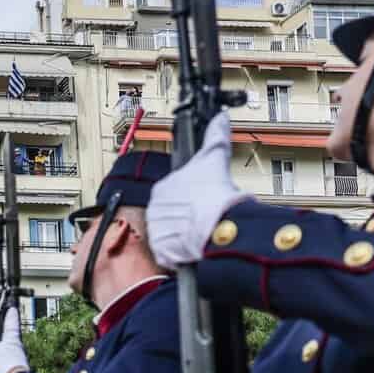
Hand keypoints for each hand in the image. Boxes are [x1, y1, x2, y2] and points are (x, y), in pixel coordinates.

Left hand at [148, 112, 241, 269]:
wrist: (215, 227)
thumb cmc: (214, 195)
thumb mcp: (215, 158)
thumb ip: (215, 137)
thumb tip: (219, 118)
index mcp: (162, 187)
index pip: (173, 191)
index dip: (190, 195)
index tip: (202, 199)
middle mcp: (154, 209)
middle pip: (171, 213)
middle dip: (187, 215)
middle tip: (205, 216)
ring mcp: (157, 232)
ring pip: (170, 234)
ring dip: (184, 234)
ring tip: (202, 231)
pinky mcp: (163, 252)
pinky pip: (171, 253)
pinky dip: (183, 252)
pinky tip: (197, 245)